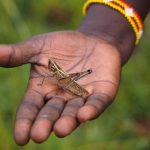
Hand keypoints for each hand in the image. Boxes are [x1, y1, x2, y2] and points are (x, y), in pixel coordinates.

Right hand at [0, 31, 120, 144]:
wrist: (92, 41)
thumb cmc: (64, 44)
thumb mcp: (39, 47)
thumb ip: (18, 54)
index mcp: (44, 89)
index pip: (32, 108)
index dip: (25, 122)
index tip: (21, 138)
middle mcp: (62, 97)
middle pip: (52, 113)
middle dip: (46, 124)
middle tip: (39, 135)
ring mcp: (82, 97)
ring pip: (73, 113)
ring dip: (68, 121)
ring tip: (61, 129)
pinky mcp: (101, 93)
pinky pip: (96, 104)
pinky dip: (92, 109)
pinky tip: (85, 115)